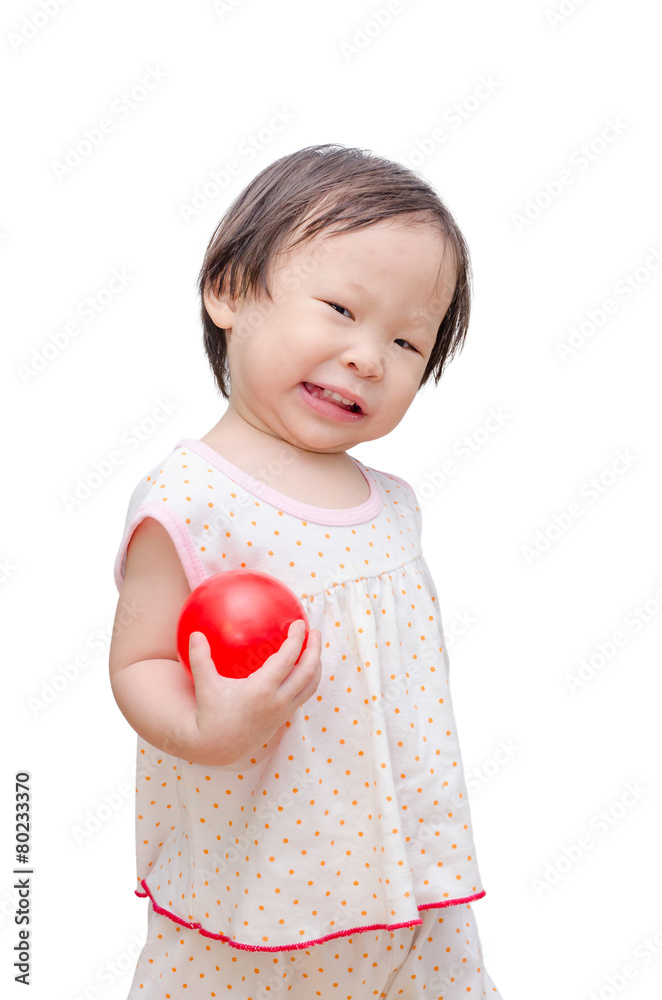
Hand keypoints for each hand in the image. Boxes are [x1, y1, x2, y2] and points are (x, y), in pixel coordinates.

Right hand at [185, 620, 321, 765]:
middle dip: (315, 650)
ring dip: (316, 666)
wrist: (217, 748)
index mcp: (262, 690)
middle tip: (315, 632)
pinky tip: (300, 670)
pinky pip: (302, 696)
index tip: (299, 623)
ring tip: (314, 650)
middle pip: (307, 672)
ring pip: (310, 687)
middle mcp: (278, 701)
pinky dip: (307, 680)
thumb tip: (195, 634)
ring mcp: (283, 712)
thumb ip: (199, 658)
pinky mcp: (283, 719)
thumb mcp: (204, 685)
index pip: (288, 659)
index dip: (297, 639)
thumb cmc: (209, 714)